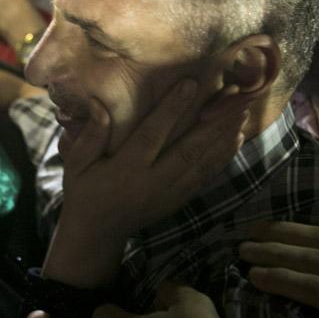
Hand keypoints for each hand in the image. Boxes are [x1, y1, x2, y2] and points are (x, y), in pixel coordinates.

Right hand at [43, 80, 248, 287]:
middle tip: (235, 95)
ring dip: (225, 135)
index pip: (152, 135)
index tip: (190, 83)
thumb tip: (99, 105)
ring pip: (203, 162)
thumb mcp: (76, 164)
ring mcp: (170, 193)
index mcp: (126, 170)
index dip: (171, 110)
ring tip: (243, 109)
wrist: (97, 233)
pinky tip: (237, 137)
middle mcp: (153, 182)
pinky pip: (206, 176)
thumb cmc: (84, 190)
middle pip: (189, 148)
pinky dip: (224, 156)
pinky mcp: (179, 199)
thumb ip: (89, 136)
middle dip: (214, 120)